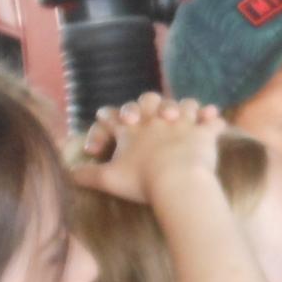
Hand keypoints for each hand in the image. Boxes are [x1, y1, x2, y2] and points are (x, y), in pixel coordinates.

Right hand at [72, 93, 224, 206]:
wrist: (177, 182)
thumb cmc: (141, 181)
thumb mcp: (107, 179)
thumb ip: (85, 176)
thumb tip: (67, 175)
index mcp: (131, 129)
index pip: (113, 115)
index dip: (107, 118)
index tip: (107, 121)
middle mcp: (155, 120)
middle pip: (148, 99)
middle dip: (147, 104)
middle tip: (149, 116)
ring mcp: (182, 123)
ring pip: (183, 104)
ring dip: (183, 108)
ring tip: (183, 115)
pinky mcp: (204, 132)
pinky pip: (212, 121)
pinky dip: (213, 119)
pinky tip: (214, 118)